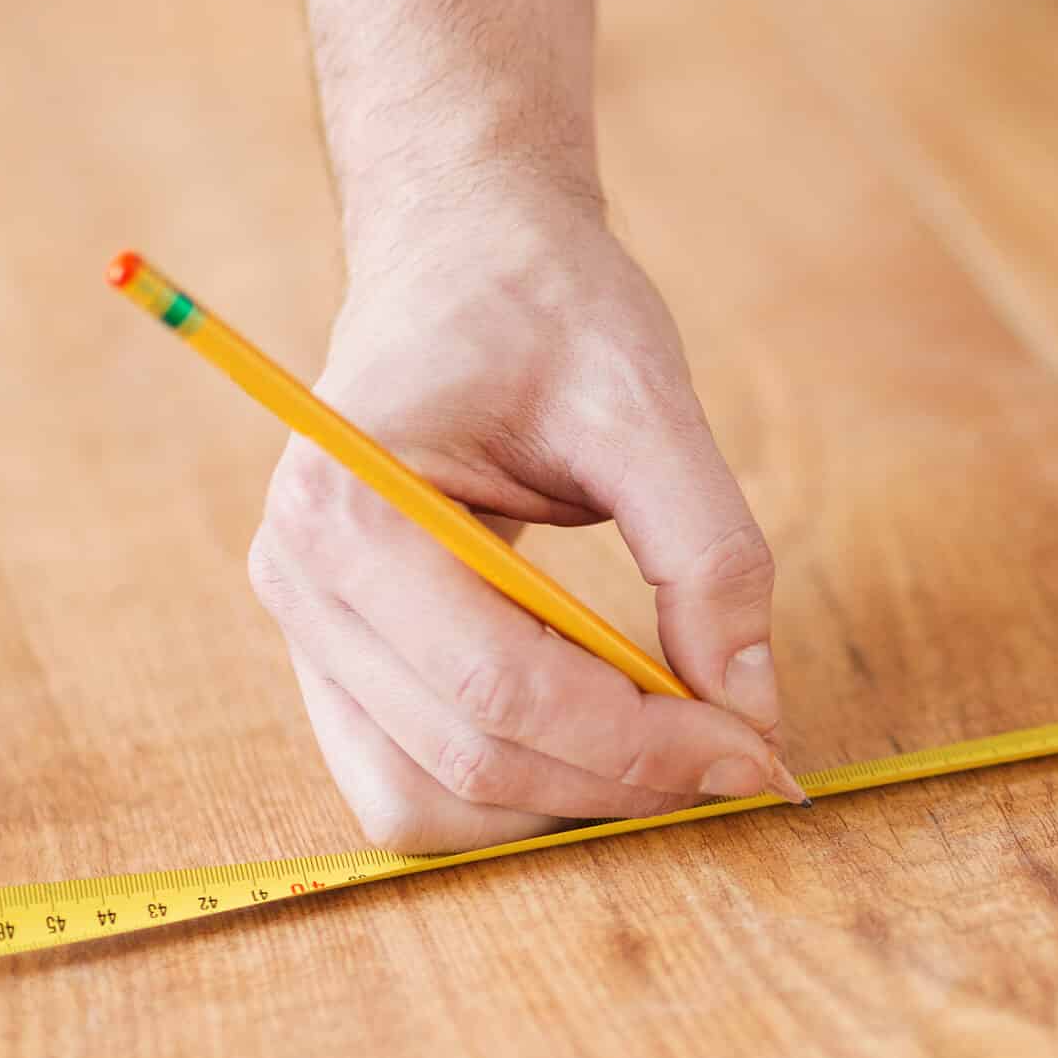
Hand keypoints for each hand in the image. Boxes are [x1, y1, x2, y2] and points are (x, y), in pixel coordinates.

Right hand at [247, 186, 801, 850]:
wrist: (467, 254)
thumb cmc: (547, 306)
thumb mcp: (651, 406)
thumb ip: (710, 556)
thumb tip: (752, 708)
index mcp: (348, 502)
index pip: (500, 688)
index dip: (642, 744)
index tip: (760, 751)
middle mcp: (298, 578)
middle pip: (468, 759)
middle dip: (622, 781)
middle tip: (746, 758)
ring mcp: (305, 627)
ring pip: (429, 800)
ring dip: (567, 804)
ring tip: (682, 750)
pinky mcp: (339, 656)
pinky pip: (414, 776)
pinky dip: (522, 789)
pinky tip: (617, 742)